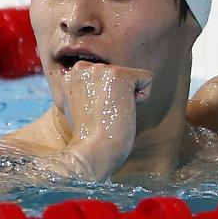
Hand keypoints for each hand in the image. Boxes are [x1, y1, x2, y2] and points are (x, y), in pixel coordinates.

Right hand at [56, 61, 152, 178]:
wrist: (92, 151)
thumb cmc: (88, 137)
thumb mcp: (76, 107)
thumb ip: (85, 90)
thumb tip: (102, 83)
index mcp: (70, 74)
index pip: (103, 76)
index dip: (104, 98)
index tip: (93, 114)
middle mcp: (82, 67)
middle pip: (118, 75)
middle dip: (116, 95)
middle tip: (103, 115)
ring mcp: (100, 69)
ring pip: (131, 77)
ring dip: (127, 97)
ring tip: (111, 114)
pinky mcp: (119, 75)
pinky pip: (146, 78)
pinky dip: (142, 98)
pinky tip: (125, 110)